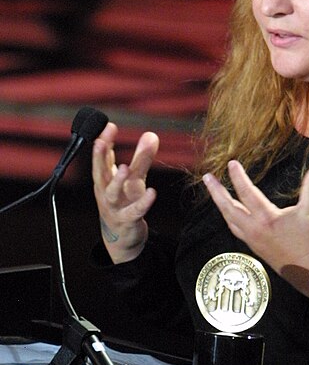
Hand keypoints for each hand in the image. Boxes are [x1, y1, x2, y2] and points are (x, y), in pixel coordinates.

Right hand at [92, 122, 158, 263]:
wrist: (122, 238)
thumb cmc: (125, 202)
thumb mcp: (134, 179)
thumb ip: (141, 158)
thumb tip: (151, 134)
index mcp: (105, 180)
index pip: (102, 158)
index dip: (104, 142)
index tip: (108, 126)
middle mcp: (106, 192)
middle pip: (99, 173)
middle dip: (98, 157)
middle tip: (100, 141)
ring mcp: (114, 207)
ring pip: (112, 193)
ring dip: (116, 180)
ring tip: (124, 168)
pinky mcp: (127, 220)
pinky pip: (134, 211)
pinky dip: (143, 202)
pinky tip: (152, 192)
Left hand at [203, 160, 308, 298]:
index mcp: (266, 219)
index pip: (247, 193)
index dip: (238, 177)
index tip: (232, 164)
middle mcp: (255, 230)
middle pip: (228, 208)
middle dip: (216, 192)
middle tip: (207, 178)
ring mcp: (253, 240)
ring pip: (229, 220)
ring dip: (221, 205)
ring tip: (215, 193)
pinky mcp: (255, 247)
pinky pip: (236, 229)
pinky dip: (229, 217)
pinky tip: (231, 213)